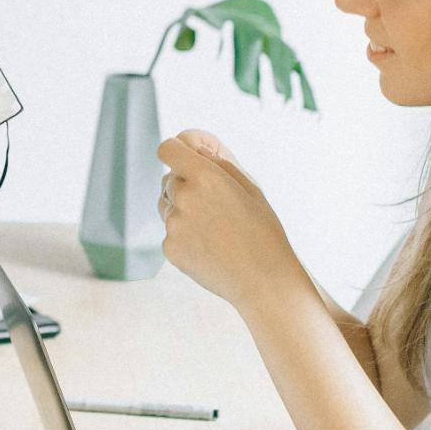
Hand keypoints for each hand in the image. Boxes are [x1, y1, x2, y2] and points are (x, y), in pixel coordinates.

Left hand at [156, 129, 306, 312]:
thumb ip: (220, 165)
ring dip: (182, 210)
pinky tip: (210, 247)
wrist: (262, 280)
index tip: (185, 159)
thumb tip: (196, 150)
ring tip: (214, 228)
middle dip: (185, 185)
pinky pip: (171, 233)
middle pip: (169, 180)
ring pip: (167, 206)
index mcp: (206, 177)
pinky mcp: (170, 248)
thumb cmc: (263, 231)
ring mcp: (174, 225)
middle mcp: (185, 197)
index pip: (168, 149)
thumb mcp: (251, 189)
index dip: (176, 152)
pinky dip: (184, 236)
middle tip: (213, 205)